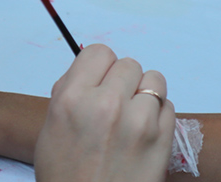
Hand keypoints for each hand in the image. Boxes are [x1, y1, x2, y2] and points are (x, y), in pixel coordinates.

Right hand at [35, 44, 175, 181]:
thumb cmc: (67, 177)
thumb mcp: (52, 129)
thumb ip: (70, 93)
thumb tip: (92, 69)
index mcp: (72, 99)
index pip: (98, 52)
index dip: (100, 67)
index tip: (100, 81)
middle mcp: (106, 103)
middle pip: (129, 64)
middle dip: (123, 82)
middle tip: (116, 105)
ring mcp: (138, 119)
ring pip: (153, 80)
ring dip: (145, 95)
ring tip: (133, 118)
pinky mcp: (163, 136)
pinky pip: (168, 105)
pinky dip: (159, 115)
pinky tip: (143, 134)